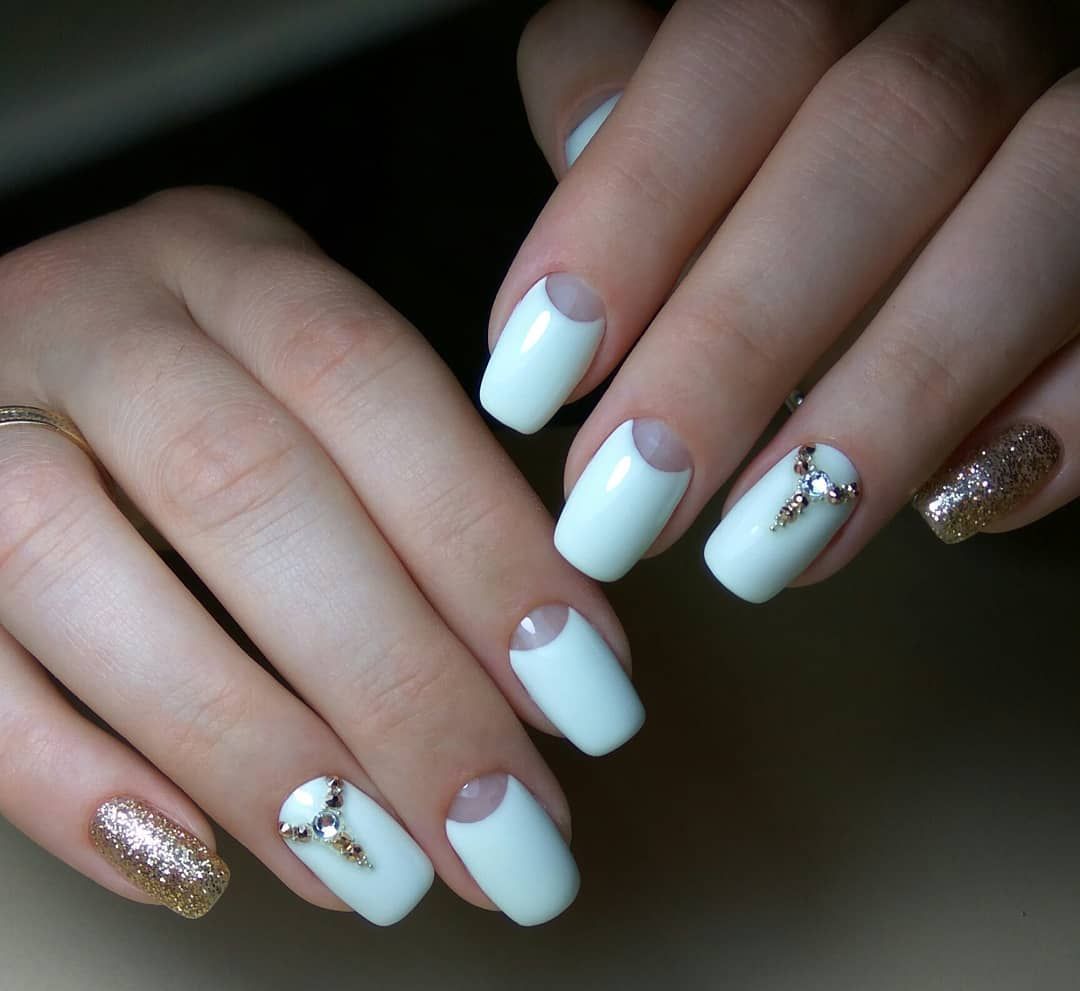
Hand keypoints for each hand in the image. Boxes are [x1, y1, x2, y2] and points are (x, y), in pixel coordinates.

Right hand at [0, 187, 643, 924]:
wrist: (3, 364)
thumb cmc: (209, 387)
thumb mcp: (307, 383)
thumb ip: (406, 488)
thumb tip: (537, 670)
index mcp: (230, 264)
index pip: (370, 384)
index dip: (483, 543)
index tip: (583, 691)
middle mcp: (96, 319)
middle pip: (247, 492)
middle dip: (397, 682)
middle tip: (507, 829)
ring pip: (87, 578)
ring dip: (256, 750)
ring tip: (382, 875)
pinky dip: (72, 785)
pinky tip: (198, 870)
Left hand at [481, 0, 1079, 599]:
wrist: (961, 189)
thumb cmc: (794, 159)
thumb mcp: (701, 120)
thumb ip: (634, 128)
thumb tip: (562, 246)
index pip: (742, 50)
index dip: (630, 214)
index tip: (533, 379)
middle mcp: (983, 22)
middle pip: (882, 138)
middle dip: (736, 341)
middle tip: (626, 505)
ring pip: (1037, 218)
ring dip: (890, 405)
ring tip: (763, 552)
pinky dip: (1060, 422)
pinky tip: (949, 512)